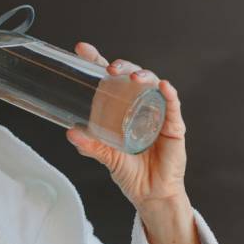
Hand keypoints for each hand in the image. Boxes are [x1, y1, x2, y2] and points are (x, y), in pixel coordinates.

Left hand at [67, 41, 189, 212]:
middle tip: (109, 68)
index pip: (110, 79)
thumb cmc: (131, 173)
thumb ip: (90, 145)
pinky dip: (169, 94)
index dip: (97, 61)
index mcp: (123, 108)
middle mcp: (141, 105)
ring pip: (153, 85)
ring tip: (132, 77)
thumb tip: (70, 132)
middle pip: (132, 76)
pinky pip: (173, 106)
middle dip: (122, 67)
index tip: (82, 49)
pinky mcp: (173, 126)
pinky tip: (163, 87)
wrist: (151, 194)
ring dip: (143, 76)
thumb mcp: (107, 156)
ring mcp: (158, 113)